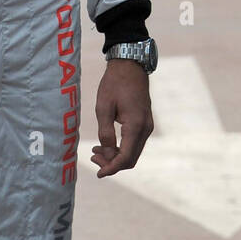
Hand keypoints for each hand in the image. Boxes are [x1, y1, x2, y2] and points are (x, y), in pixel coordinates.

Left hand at [91, 59, 153, 176]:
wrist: (130, 65)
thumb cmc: (114, 83)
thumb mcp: (103, 107)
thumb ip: (105, 132)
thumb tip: (106, 153)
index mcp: (135, 125)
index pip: (125, 157)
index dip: (111, 168)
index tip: (98, 174)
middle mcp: (145, 129)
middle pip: (130, 159)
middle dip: (112, 164)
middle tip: (92, 157)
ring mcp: (147, 126)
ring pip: (133, 152)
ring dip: (115, 156)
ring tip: (95, 151)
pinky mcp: (145, 123)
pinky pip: (134, 143)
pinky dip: (121, 148)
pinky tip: (106, 144)